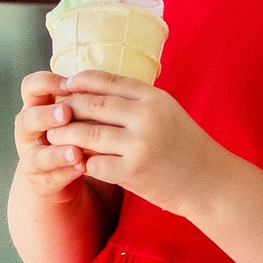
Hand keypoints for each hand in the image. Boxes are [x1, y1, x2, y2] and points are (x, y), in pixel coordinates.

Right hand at [12, 70, 90, 203]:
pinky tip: (82, 168)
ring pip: (37, 154)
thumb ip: (83, 99)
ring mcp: (32, 158)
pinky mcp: (41, 181)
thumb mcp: (75, 113)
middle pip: (27, 119)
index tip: (69, 84)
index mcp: (36, 107)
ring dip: (57, 152)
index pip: (31, 87)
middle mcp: (29, 132)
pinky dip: (66, 173)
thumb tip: (110, 79)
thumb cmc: (73, 134)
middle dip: (46, 115)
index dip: (47, 83)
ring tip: (76, 151)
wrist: (59, 176)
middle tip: (66, 113)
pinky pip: (51, 178)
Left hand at [41, 70, 226, 216]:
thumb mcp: (167, 112)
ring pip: (88, 135)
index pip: (108, 81)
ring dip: (65, 135)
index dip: (81, 81)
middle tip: (52, 112)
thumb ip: (137, 100)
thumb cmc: (185, 146)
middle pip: (92, 105)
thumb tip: (96, 89)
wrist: (209, 182)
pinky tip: (75, 162)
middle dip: (67, 108)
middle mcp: (147, 117)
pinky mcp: (134, 173)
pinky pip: (95, 164)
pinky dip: (82, 162)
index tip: (65, 84)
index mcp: (155, 98)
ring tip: (53, 136)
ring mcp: (140, 146)